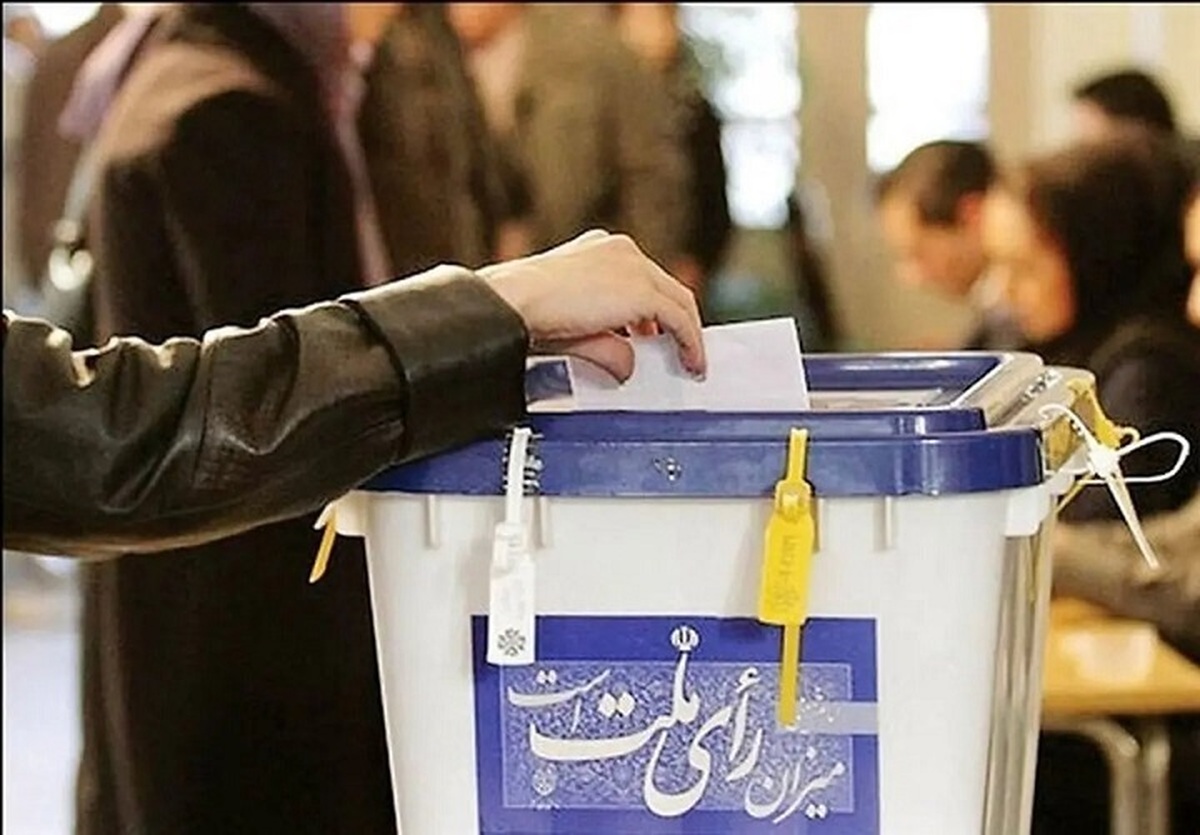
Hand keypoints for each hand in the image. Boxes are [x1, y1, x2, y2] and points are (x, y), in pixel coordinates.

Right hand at [479, 230, 705, 380]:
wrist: (511, 301)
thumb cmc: (523, 310)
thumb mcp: (572, 326)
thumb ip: (607, 343)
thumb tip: (627, 367)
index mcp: (599, 250)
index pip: (641, 277)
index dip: (653, 310)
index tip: (654, 334)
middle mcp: (620, 251)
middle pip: (665, 287)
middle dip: (674, 322)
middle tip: (676, 350)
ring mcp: (633, 268)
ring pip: (679, 301)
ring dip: (686, 333)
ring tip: (688, 360)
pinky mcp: (641, 292)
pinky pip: (680, 321)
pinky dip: (690, 343)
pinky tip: (690, 363)